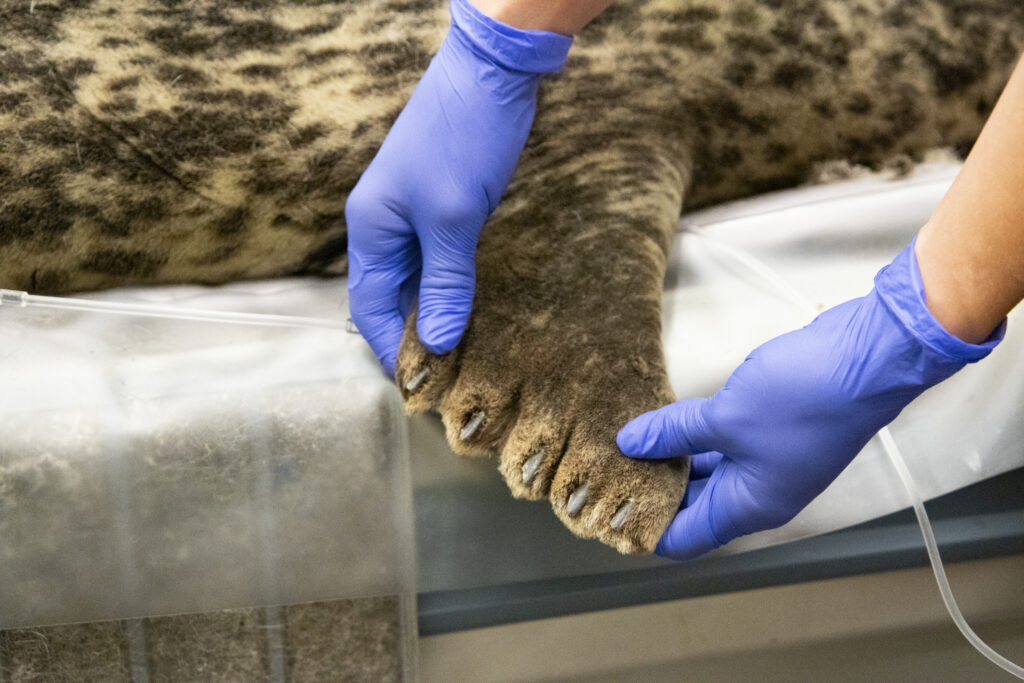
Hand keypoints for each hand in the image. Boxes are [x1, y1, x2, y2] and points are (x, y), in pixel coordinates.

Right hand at [345, 0, 570, 374]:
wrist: (493, 71)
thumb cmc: (463, 139)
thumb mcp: (454, 217)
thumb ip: (446, 282)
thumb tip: (437, 343)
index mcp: (371, 228)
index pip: (370, 307)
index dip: (391, 348)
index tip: (419, 387)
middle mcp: (384, 225)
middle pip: (390, 297)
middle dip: (413, 336)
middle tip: (446, 377)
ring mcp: (413, 214)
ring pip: (416, 280)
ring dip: (434, 312)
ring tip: (461, 352)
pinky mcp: (442, 206)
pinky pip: (438, 260)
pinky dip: (451, 286)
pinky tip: (470, 307)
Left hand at [618, 242, 1003, 560]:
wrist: (870, 359)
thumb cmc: (804, 398)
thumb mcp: (725, 416)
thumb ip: (673, 432)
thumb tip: (631, 443)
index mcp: (751, 506)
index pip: (687, 537)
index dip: (648, 529)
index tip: (611, 509)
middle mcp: (762, 493)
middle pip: (696, 506)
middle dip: (655, 488)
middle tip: (611, 468)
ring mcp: (771, 462)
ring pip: (711, 472)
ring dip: (675, 459)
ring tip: (632, 441)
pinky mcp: (776, 432)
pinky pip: (726, 445)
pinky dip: (697, 437)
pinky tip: (670, 419)